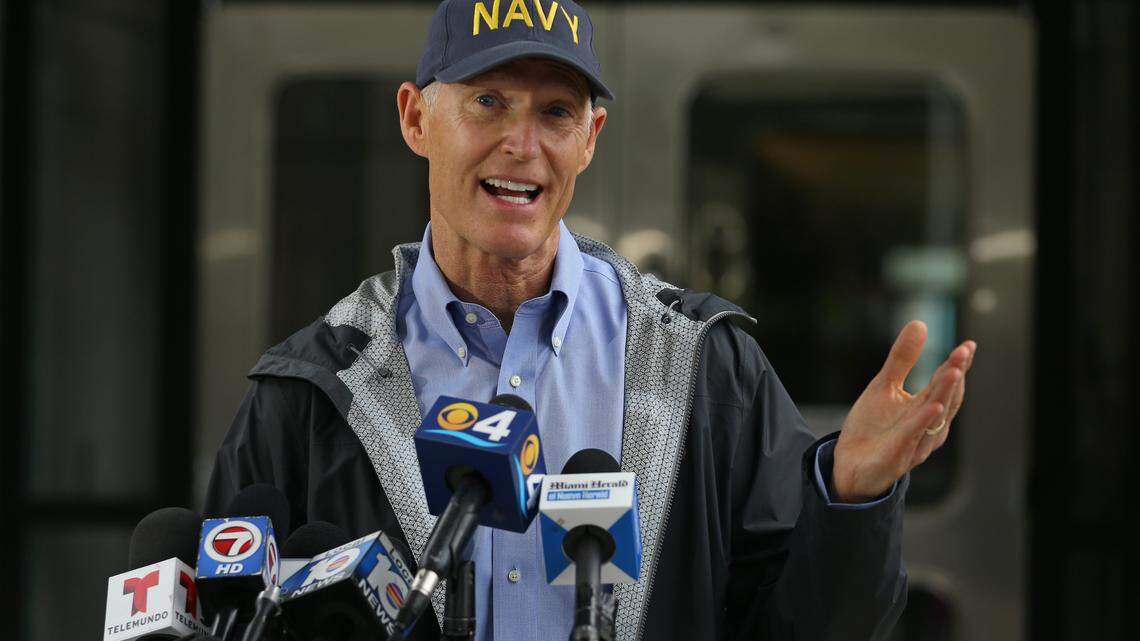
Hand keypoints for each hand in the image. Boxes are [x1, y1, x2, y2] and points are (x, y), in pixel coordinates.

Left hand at [831, 320, 975, 502]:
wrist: (848, 465)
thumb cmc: (872, 427)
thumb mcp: (883, 386)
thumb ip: (902, 359)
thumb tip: (920, 323)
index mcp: (925, 409)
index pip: (945, 384)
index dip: (957, 365)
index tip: (968, 345)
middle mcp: (926, 427)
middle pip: (944, 399)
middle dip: (954, 376)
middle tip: (963, 352)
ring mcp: (913, 444)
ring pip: (933, 419)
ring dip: (944, 396)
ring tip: (954, 372)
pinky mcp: (896, 458)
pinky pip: (911, 439)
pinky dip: (921, 423)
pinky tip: (931, 407)